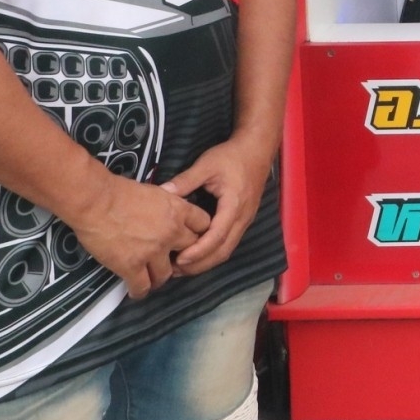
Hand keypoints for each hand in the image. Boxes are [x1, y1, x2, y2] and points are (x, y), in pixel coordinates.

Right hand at [67, 178, 209, 300]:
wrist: (95, 200)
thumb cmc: (119, 190)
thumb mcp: (155, 191)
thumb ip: (167, 205)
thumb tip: (167, 212)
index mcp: (178, 210)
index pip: (203, 225)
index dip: (196, 232)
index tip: (188, 238)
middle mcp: (171, 232)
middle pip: (190, 252)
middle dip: (182, 257)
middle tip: (170, 260)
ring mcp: (153, 251)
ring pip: (166, 275)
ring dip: (159, 277)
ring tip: (151, 277)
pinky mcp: (132, 266)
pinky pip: (143, 287)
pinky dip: (139, 291)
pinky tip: (136, 290)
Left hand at [162, 137, 273, 276]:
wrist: (257, 149)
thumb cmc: (232, 156)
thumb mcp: (206, 164)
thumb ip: (185, 180)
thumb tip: (162, 193)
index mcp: (234, 205)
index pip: (217, 236)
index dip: (198, 251)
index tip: (178, 260)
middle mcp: (242, 218)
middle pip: (223, 251)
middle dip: (200, 264)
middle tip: (174, 271)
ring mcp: (244, 221)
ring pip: (226, 250)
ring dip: (206, 262)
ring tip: (181, 268)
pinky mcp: (242, 220)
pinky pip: (228, 243)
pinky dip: (212, 253)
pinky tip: (195, 254)